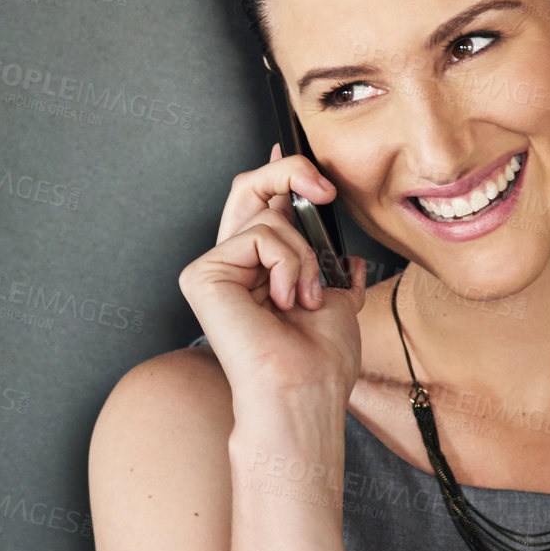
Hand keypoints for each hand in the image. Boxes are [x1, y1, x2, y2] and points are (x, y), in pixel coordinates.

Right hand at [178, 141, 367, 410]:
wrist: (304, 390)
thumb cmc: (319, 360)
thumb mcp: (335, 298)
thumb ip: (331, 269)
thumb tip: (347, 253)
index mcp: (257, 270)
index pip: (260, 203)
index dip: (279, 172)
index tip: (301, 160)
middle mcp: (232, 264)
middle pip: (250, 187)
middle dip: (291, 173)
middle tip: (325, 192)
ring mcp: (214, 268)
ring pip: (268, 214)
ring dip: (304, 254)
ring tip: (304, 297)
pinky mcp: (202, 274)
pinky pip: (260, 236)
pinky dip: (288, 264)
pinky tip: (283, 301)